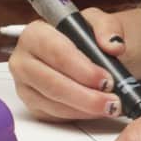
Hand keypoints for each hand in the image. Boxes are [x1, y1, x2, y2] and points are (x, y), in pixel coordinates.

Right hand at [10, 7, 140, 121]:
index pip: (49, 47)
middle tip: (109, 100)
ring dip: (81, 107)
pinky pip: (52, 114)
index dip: (75, 64)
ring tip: (110, 108)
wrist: (114, 52)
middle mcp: (26, 56)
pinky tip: (96, 113)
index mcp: (40, 30)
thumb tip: (110, 43)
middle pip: (46, 78)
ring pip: (48, 99)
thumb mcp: (113, 25)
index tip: (103, 77)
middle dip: (80, 92)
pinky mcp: (38, 102)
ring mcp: (29, 82)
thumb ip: (109, 27)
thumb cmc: (108, 37)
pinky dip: (75, 115)